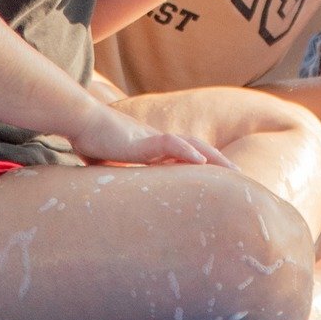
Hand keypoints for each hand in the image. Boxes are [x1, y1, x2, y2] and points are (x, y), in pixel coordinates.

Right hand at [66, 101, 238, 168]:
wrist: (80, 121)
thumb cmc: (91, 141)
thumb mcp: (109, 165)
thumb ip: (119, 176)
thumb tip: (117, 198)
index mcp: (153, 148)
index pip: (186, 156)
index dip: (205, 165)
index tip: (221, 178)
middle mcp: (158, 142)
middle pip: (197, 149)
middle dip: (219, 162)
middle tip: (240, 176)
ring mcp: (152, 140)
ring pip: (191, 146)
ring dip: (213, 158)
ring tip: (232, 171)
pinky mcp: (142, 141)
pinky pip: (170, 144)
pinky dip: (187, 152)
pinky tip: (201, 161)